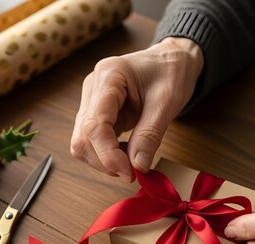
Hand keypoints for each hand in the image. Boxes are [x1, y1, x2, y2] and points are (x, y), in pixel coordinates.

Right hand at [70, 37, 203, 180]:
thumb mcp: (167, 103)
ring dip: (104, 160)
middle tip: (133, 171)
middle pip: (82, 137)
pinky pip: (92, 141)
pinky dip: (107, 154)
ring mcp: (91, 101)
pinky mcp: (97, 113)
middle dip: (105, 160)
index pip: (95, 125)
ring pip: (82, 142)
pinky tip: (128, 151)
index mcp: (108, 77)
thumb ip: (149, 136)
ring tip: (132, 160)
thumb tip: (137, 167)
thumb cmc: (171, 73)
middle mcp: (92, 88)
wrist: (172, 60)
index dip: (108, 154)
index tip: (129, 172)